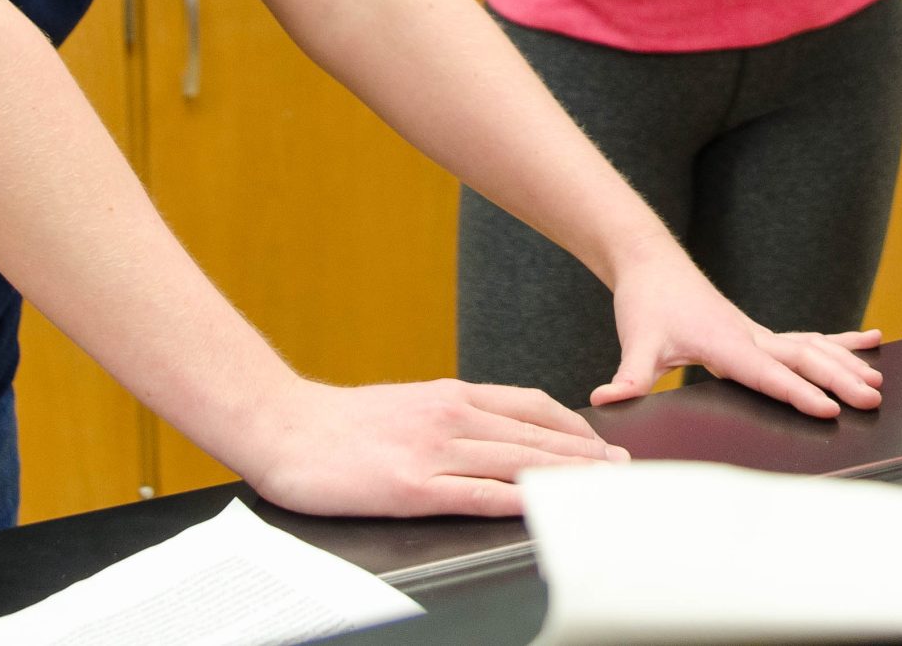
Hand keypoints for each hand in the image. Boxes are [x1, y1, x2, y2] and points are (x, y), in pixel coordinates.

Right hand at [239, 376, 626, 518]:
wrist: (281, 425)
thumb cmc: (336, 424)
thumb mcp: (406, 405)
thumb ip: (448, 416)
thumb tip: (489, 433)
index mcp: (449, 394)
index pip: (529, 405)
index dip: (571, 425)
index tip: (600, 441)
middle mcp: (450, 415)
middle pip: (533, 434)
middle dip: (583, 452)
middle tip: (620, 467)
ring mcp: (432, 450)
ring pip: (515, 461)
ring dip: (564, 474)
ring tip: (599, 487)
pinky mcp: (411, 485)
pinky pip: (476, 493)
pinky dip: (515, 499)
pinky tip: (542, 507)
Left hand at [593, 251, 883, 418]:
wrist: (652, 263)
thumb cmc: (647, 303)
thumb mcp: (636, 342)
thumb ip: (628, 377)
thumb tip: (605, 401)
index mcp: (725, 342)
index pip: (768, 374)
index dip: (799, 392)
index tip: (829, 409)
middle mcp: (749, 335)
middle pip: (804, 358)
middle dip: (840, 379)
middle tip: (872, 399)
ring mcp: (756, 332)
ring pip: (813, 346)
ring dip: (847, 363)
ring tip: (880, 381)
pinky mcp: (757, 332)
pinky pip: (806, 337)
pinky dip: (839, 340)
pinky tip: (870, 341)